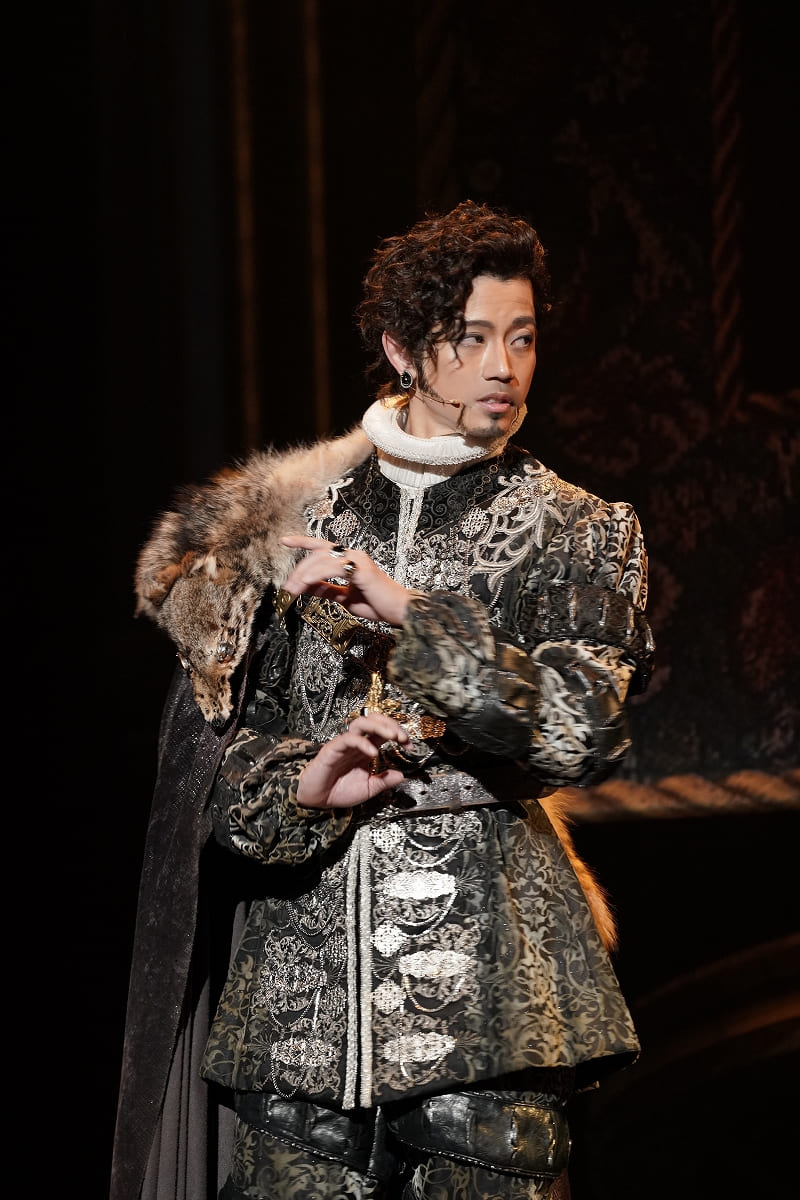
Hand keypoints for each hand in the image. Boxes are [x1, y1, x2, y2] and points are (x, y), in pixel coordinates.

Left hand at [280, 535, 416, 625]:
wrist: (400, 611)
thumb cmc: (378, 604)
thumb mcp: (345, 598)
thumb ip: (328, 590)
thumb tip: (308, 587)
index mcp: (351, 560)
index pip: (322, 547)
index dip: (302, 542)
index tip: (285, 541)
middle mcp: (354, 555)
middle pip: (317, 554)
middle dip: (298, 570)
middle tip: (287, 587)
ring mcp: (358, 560)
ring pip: (322, 559)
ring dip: (304, 575)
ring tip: (292, 590)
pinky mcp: (362, 569)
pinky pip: (333, 567)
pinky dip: (316, 575)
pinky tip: (306, 584)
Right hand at [296, 713, 410, 808]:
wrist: (319, 800)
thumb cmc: (340, 791)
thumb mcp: (368, 789)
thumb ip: (384, 781)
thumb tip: (402, 775)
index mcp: (366, 749)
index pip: (384, 732)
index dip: (399, 734)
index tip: (410, 746)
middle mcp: (357, 743)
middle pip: (374, 720)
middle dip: (391, 725)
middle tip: (404, 737)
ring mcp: (345, 744)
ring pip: (361, 723)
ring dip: (380, 726)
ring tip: (393, 736)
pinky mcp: (333, 748)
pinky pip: (349, 739)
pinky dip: (363, 743)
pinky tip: (373, 752)